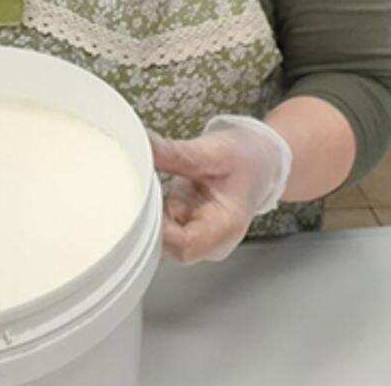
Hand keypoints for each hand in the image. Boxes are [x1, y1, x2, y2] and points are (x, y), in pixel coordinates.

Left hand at [149, 115, 292, 263]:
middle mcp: (212, 242)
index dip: (157, 229)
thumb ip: (175, 153)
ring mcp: (198, 239)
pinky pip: (160, 229)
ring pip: (160, 240)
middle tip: (130, 189)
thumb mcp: (212, 150)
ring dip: (145, 216)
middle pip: (168, 247)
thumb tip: (142, 143)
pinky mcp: (187, 229)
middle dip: (145, 221)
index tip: (138, 201)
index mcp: (225, 227)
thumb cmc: (244, 158)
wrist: (260, 161)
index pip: (184, 246)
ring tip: (137, 187)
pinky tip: (144, 192)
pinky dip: (148, 212)